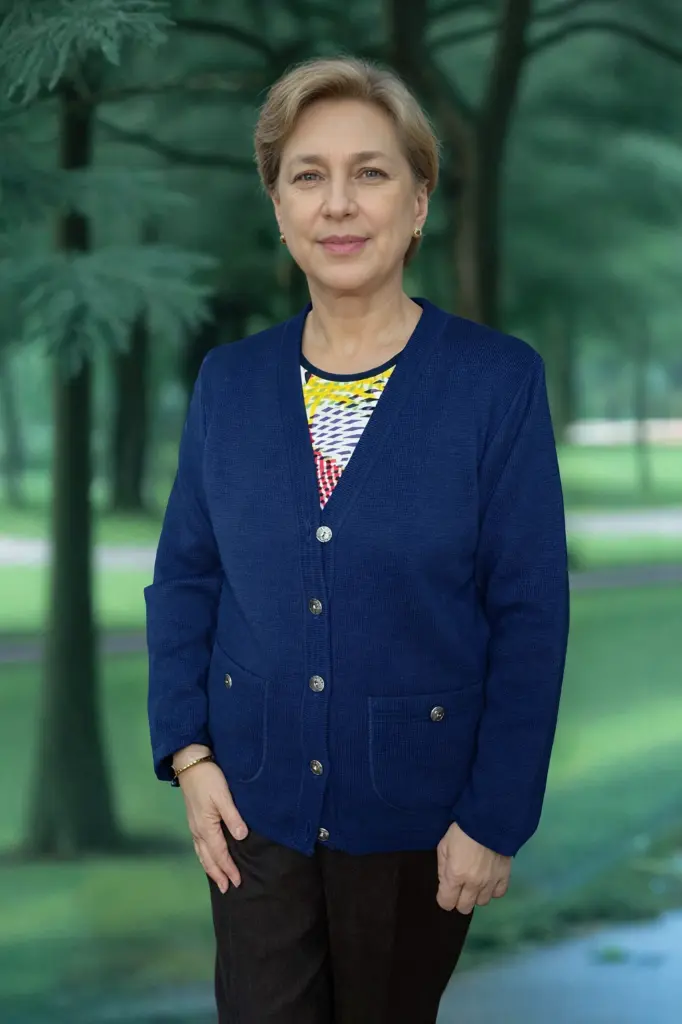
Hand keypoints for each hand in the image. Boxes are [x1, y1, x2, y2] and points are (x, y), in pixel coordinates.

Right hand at [177, 757, 248, 892]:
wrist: (190, 764)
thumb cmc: (209, 779)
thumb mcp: (223, 796)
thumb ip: (233, 817)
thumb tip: (242, 838)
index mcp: (206, 827)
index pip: (220, 853)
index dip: (229, 868)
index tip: (237, 881)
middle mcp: (198, 830)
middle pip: (208, 858)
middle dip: (218, 874)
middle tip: (226, 889)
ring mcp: (194, 826)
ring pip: (201, 853)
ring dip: (210, 868)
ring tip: (217, 879)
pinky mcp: (194, 820)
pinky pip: (199, 846)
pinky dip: (204, 856)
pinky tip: (208, 857)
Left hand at [436, 822, 510, 913]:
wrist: (488, 820)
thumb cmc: (461, 832)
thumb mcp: (443, 847)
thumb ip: (442, 869)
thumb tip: (445, 885)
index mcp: (455, 875)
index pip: (446, 903)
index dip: (444, 898)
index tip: (445, 891)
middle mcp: (473, 884)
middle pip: (464, 908)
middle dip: (459, 900)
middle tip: (460, 887)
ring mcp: (490, 882)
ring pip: (482, 903)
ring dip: (476, 895)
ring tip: (475, 881)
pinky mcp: (504, 877)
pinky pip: (498, 894)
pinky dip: (492, 890)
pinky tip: (489, 880)